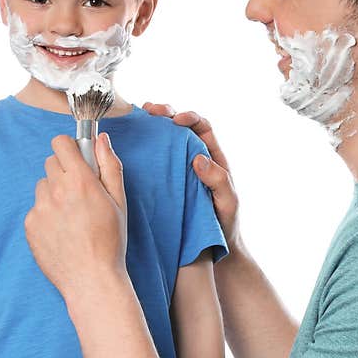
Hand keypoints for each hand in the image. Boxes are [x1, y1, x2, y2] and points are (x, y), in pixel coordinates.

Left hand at [25, 132, 127, 301]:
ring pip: (42, 186)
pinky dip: (46, 214)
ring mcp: (40, 208)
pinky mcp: (30, 225)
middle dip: (64, 171)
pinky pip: (36, 208)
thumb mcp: (119, 201)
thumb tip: (101, 140)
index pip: (61, 143)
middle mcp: (56, 191)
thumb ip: (110, 166)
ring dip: (54, 193)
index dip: (70, 148)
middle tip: (79, 192)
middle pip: (50, 162)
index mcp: (80, 181)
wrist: (91, 279)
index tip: (77, 157)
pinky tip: (62, 231)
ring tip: (71, 216)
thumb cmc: (110, 242)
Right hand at [143, 103, 240, 251]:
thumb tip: (198, 158)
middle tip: (148, 110)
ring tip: (136, 119)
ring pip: (165, 141)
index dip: (190, 118)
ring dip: (151, 126)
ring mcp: (177, 169)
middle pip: (180, 127)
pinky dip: (143, 148)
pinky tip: (130, 144)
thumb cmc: (224, 223)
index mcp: (212, 158)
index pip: (202, 128)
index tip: (176, 120)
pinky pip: (154, 160)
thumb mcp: (227, 202)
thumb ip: (218, 180)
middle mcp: (194, 159)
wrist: (213, 247)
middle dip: (165, 114)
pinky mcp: (164, 182)